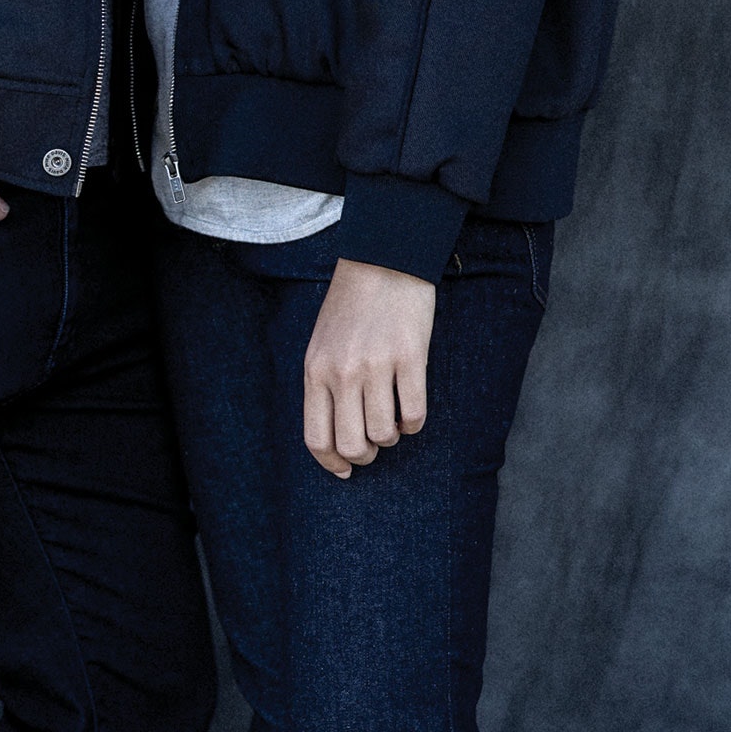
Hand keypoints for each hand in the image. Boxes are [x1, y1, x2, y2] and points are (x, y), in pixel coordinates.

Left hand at [302, 256, 435, 477]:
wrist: (383, 260)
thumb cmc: (351, 306)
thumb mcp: (322, 344)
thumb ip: (324, 386)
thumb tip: (336, 442)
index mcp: (315, 369)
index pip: (316, 438)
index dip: (333, 464)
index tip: (346, 471)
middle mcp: (342, 371)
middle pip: (352, 446)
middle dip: (366, 455)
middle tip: (375, 442)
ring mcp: (376, 365)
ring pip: (385, 435)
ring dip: (392, 435)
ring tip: (393, 414)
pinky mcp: (410, 358)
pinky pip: (415, 415)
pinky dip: (414, 421)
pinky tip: (410, 405)